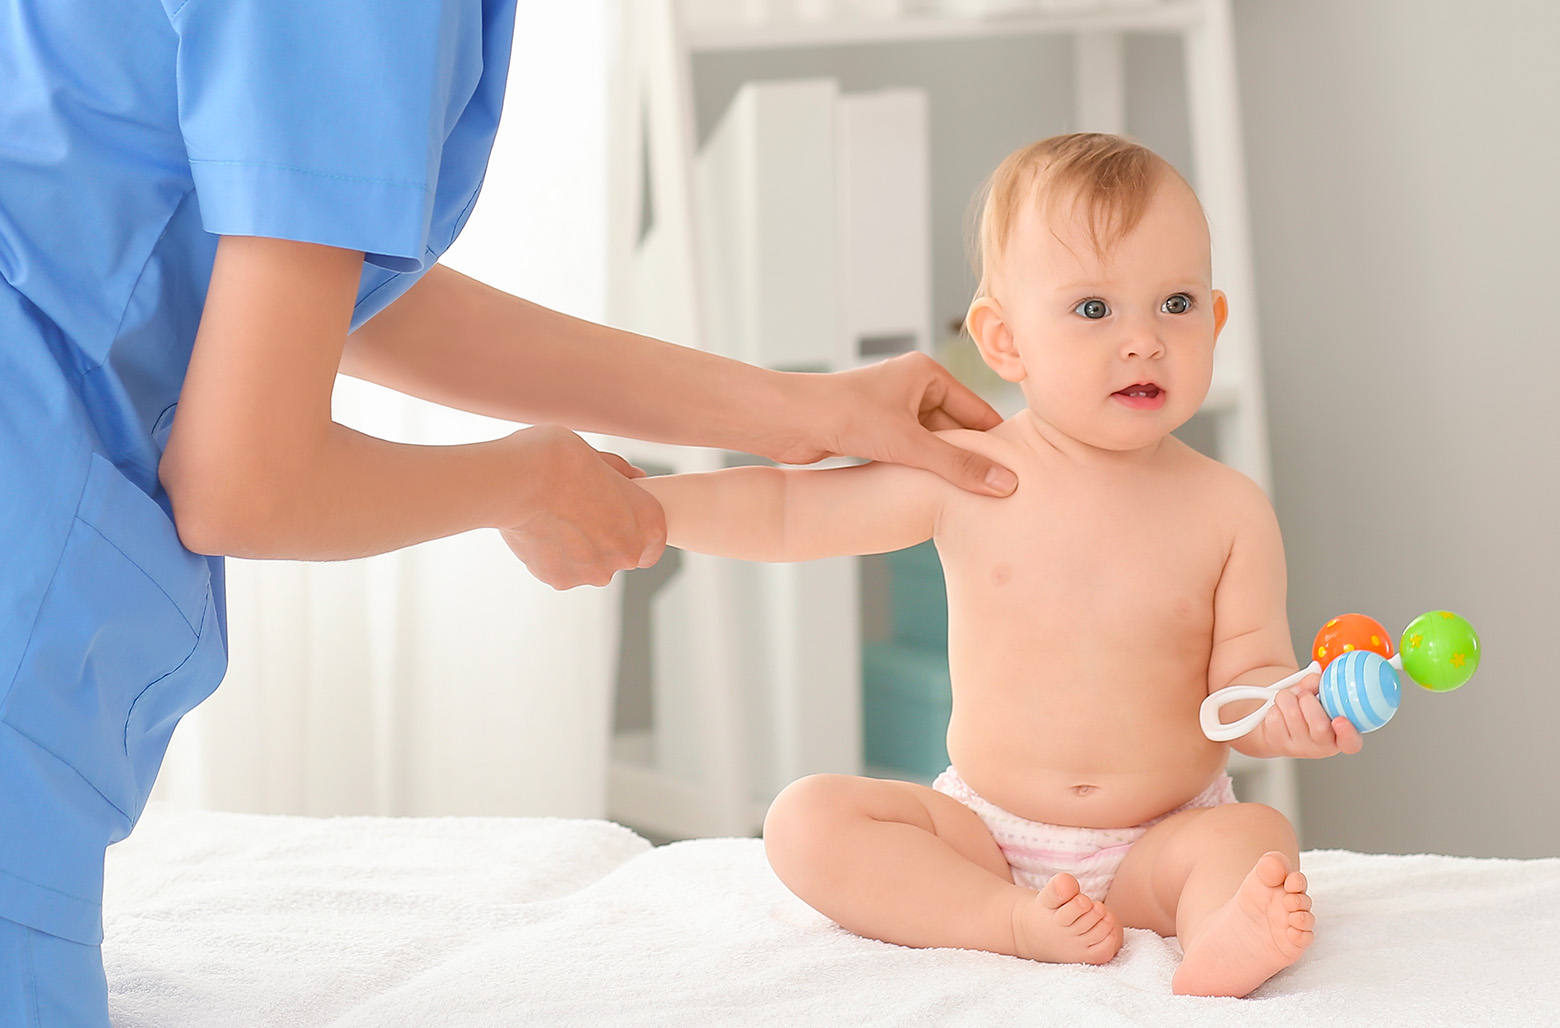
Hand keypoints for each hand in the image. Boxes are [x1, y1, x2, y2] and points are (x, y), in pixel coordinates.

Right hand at [497, 425, 666, 588]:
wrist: (520, 480)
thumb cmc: (559, 459)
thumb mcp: (599, 456)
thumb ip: (621, 474)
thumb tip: (636, 478)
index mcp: (648, 523)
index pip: (653, 543)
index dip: (633, 532)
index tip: (615, 519)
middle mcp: (627, 554)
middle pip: (619, 555)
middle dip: (601, 540)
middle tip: (577, 513)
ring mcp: (593, 572)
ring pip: (587, 566)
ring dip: (575, 550)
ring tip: (553, 519)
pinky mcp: (561, 581)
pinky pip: (560, 570)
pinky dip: (551, 556)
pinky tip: (539, 530)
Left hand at [768, 352, 1017, 496]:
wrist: (786, 420)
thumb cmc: (843, 415)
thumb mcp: (908, 443)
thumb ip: (957, 466)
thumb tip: (1004, 484)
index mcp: (927, 374)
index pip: (978, 411)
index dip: (997, 443)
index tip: (1019, 475)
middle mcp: (913, 388)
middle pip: (957, 431)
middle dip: (971, 460)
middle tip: (998, 496)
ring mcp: (894, 411)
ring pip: (934, 447)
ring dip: (945, 470)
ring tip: (972, 503)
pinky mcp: (876, 433)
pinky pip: (912, 455)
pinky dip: (922, 474)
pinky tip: (934, 498)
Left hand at [1255, 672, 1364, 758]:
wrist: (1279, 726)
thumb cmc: (1304, 711)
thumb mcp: (1317, 696)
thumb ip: (1320, 686)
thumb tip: (1317, 679)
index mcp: (1340, 735)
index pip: (1351, 743)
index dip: (1348, 733)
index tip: (1340, 720)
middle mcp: (1322, 746)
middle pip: (1319, 726)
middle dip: (1308, 700)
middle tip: (1304, 695)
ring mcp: (1300, 748)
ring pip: (1293, 715)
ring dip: (1288, 697)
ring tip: (1290, 699)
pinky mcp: (1278, 744)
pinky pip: (1275, 718)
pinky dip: (1275, 706)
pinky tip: (1280, 710)